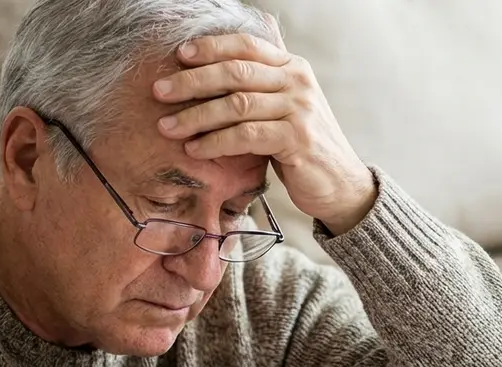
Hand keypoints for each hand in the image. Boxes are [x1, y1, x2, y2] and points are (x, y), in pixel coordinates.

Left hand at [152, 18, 377, 234]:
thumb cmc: (304, 146)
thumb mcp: (287, 106)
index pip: (246, 46)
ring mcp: (300, 110)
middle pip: (235, 72)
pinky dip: (215, 141)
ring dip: (196, 116)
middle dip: (191, 81)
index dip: (210, 48)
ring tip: (168, 127)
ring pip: (236, 104)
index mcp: (293, 67)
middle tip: (159, 91)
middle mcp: (298, 82)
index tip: (179, 55)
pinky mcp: (297, 140)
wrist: (342, 184)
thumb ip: (264, 82)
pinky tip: (194, 149)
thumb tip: (227, 56)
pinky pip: (245, 135)